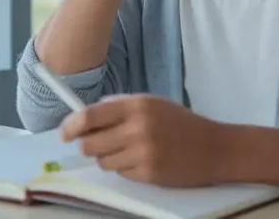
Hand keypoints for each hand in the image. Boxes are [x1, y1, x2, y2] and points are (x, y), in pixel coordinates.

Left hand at [60, 94, 229, 186]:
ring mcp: (143, 153)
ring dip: (108, 158)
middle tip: (97, 144)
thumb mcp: (152, 104)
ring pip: (103, 161)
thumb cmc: (181, 124)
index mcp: (137, 105)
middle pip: (90, 143)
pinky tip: (143, 162)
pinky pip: (121, 174)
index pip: (90, 116)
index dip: (71, 125)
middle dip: (88, 146)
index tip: (64, 133)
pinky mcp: (149, 174)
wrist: (215, 148)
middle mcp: (138, 128)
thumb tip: (86, 113)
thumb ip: (120, 106)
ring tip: (128, 151)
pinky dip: (126, 169)